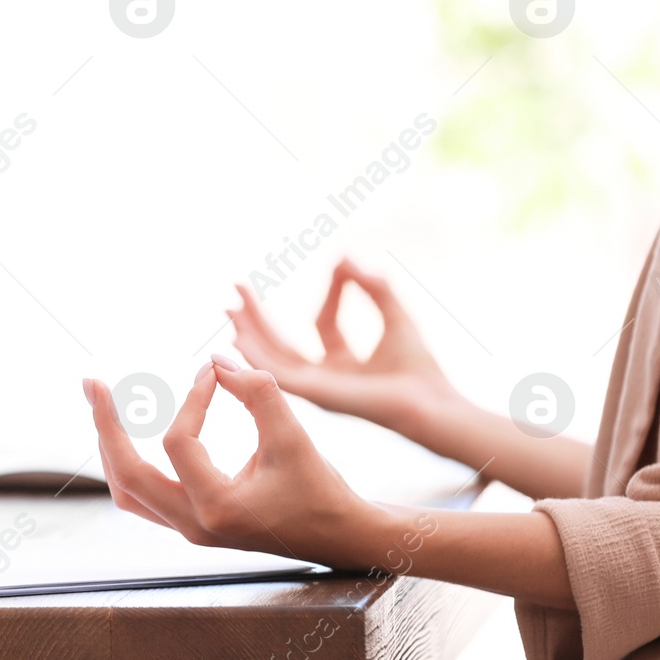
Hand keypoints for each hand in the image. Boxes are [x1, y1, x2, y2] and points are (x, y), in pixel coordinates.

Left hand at [83, 356, 379, 566]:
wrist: (341, 536)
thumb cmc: (321, 488)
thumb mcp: (294, 436)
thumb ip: (258, 393)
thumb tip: (217, 360)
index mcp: (217, 508)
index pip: (179, 442)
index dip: (192, 398)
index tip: (212, 370)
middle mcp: (194, 525)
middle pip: (127, 476)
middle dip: (106, 427)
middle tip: (91, 383)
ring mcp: (189, 529)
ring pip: (128, 491)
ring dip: (111, 447)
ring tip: (101, 406)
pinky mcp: (192, 523)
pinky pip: (143, 495)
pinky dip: (129, 461)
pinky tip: (127, 432)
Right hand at [229, 258, 462, 437]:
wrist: (430, 403)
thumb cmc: (420, 368)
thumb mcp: (395, 314)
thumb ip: (373, 285)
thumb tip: (344, 256)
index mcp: (345, 365)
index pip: (324, 325)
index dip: (332, 293)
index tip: (340, 264)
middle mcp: (325, 377)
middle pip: (282, 345)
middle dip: (258, 319)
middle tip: (237, 291)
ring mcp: (316, 388)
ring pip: (272, 358)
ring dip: (249, 333)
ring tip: (229, 308)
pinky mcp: (312, 393)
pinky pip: (275, 372)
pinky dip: (254, 354)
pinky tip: (238, 336)